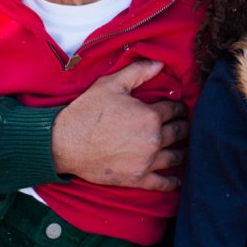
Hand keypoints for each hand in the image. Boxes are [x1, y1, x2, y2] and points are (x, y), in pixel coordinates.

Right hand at [51, 60, 187, 190]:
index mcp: (150, 116)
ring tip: (183, 148)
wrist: (63, 143)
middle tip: (183, 125)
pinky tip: (176, 181)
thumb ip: (138, 71)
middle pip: (180, 132)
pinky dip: (172, 183)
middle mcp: (153, 139)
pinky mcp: (137, 178)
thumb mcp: (111, 84)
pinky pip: (161, 183)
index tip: (179, 108)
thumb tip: (160, 63)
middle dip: (183, 126)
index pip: (175, 109)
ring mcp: (146, 161)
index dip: (179, 107)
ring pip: (176, 157)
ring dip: (182, 151)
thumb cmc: (87, 112)